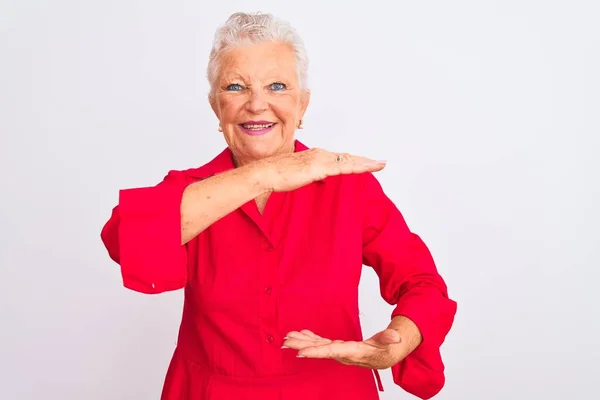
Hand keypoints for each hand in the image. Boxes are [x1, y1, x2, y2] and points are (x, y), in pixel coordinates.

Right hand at [256, 148, 385, 192]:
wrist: (265, 173)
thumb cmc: (275, 176)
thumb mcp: (296, 176)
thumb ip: (309, 176)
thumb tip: (317, 179)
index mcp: (315, 156)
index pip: (338, 159)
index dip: (353, 161)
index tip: (364, 163)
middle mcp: (320, 154)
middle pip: (347, 158)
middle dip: (364, 160)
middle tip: (380, 162)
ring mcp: (321, 159)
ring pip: (349, 161)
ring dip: (366, 163)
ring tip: (381, 164)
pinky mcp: (321, 167)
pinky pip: (345, 167)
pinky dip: (360, 166)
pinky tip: (370, 167)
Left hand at [282, 328, 404, 369]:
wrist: (389, 354)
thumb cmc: (389, 348)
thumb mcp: (392, 341)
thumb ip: (390, 338)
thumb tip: (394, 338)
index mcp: (353, 352)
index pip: (332, 352)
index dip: (316, 352)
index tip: (299, 353)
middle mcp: (343, 353)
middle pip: (320, 349)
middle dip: (301, 346)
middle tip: (285, 342)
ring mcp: (340, 350)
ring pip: (318, 345)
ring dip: (302, 341)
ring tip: (288, 337)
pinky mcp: (339, 346)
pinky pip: (322, 343)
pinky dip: (312, 337)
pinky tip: (303, 334)